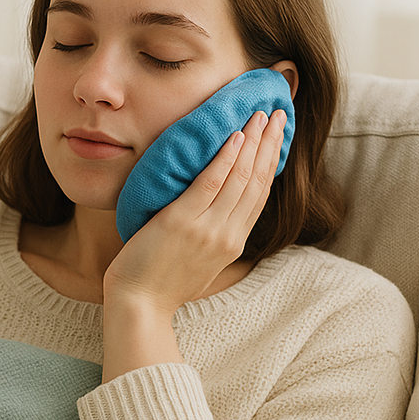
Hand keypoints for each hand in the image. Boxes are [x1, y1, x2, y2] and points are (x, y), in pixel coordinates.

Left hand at [101, 108, 286, 379]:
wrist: (139, 306)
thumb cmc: (159, 286)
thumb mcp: (199, 265)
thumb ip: (211, 240)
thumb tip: (213, 216)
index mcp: (232, 244)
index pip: (259, 196)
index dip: (271, 163)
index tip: (277, 137)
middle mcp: (227, 235)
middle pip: (257, 182)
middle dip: (270, 144)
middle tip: (279, 113)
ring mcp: (207, 229)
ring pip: (240, 178)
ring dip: (253, 142)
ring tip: (261, 115)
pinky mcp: (183, 223)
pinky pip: (210, 184)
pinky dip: (225, 159)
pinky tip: (234, 136)